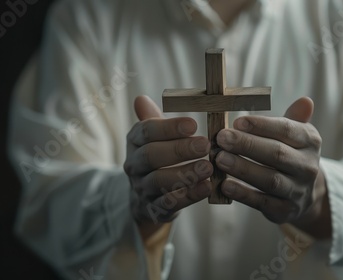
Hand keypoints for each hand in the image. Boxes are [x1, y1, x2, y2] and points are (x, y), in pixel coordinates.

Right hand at [124, 96, 212, 237]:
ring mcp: (142, 188)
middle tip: (205, 145)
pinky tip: (206, 187)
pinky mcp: (154, 208)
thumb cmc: (157, 158)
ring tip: (208, 167)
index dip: (169, 128)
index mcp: (135, 142)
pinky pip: (170, 202)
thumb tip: (141, 98)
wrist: (145, 198)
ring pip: (159, 180)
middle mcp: (134, 165)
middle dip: (179, 150)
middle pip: (151, 156)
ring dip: (185, 173)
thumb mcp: (153, 138)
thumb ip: (152, 119)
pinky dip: (189, 195)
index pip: (146, 132)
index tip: (193, 124)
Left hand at [216, 97, 330, 237]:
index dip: (261, 126)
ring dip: (243, 169)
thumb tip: (304, 101)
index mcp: (310, 141)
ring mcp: (298, 190)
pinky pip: (263, 202)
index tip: (237, 122)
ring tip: (219, 159)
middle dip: (247, 145)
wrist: (305, 193)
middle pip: (277, 154)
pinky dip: (243, 194)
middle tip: (221, 138)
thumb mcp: (295, 134)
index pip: (286, 130)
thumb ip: (293, 118)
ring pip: (270, 179)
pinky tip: (225, 185)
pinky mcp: (285, 211)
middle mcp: (308, 166)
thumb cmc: (290, 154)